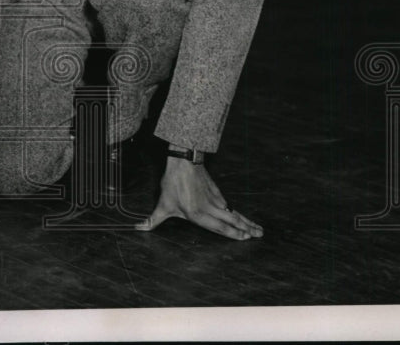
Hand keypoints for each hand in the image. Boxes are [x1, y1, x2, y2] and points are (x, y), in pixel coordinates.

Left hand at [135, 157, 262, 239]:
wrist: (183, 160)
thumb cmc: (173, 182)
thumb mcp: (163, 203)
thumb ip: (154, 220)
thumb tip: (139, 228)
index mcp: (198, 213)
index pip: (219, 227)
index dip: (233, 234)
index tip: (246, 238)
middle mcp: (210, 208)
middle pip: (232, 221)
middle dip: (247, 229)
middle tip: (260, 235)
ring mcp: (215, 198)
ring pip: (233, 212)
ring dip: (245, 221)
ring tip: (258, 228)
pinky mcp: (216, 191)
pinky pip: (228, 204)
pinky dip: (236, 211)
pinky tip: (240, 216)